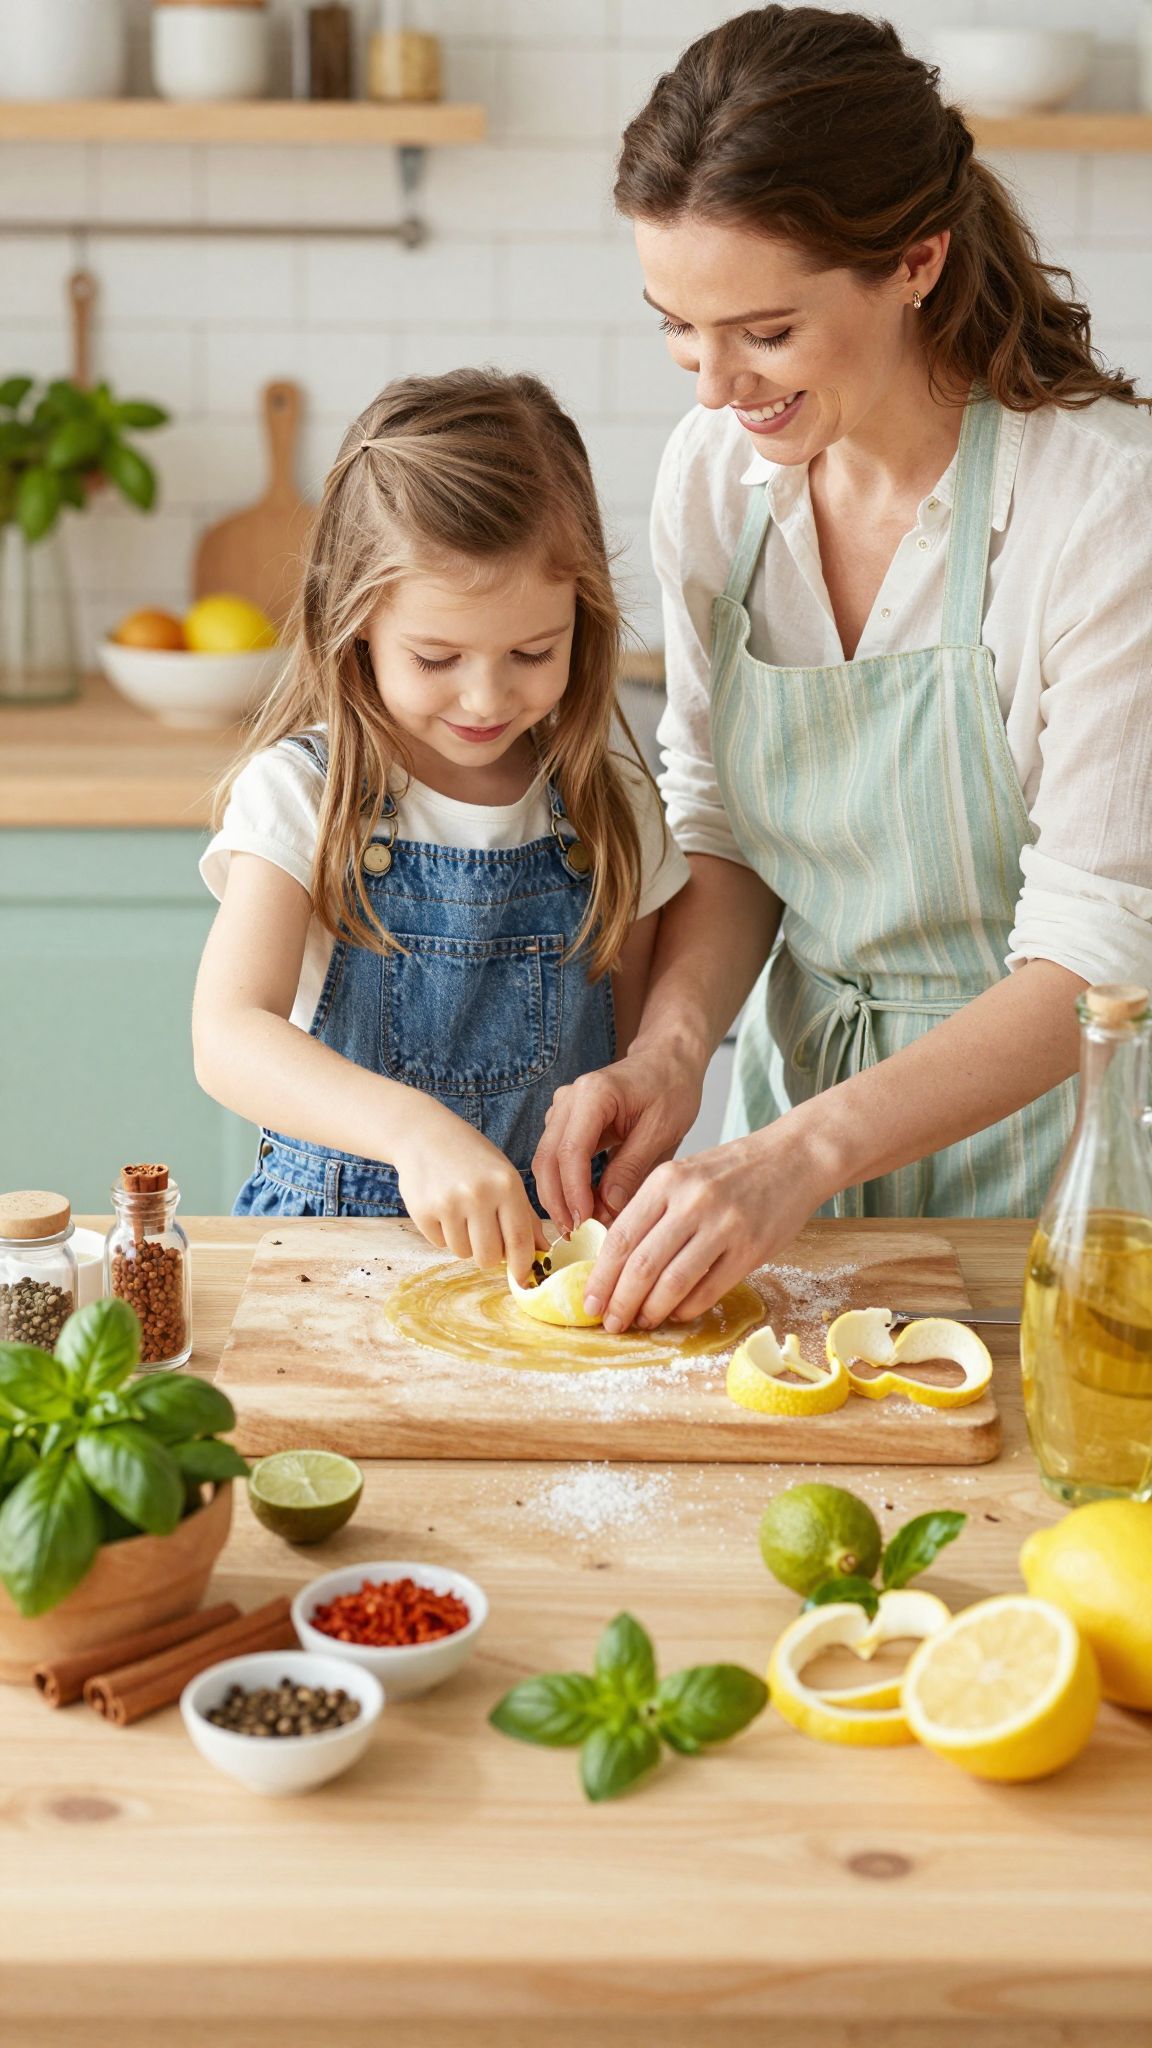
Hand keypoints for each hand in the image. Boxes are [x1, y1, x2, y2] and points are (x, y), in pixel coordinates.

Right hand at [392, 1105, 547, 1280]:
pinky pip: (440, 1244)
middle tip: (485, 1237)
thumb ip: (524, 1215)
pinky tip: (443, 1208)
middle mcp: (478, 1194)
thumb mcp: (505, 1176)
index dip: (523, 1266)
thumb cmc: (472, 1157)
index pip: (519, 1240)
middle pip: (490, 1256)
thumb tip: (542, 1252)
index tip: (523, 1279)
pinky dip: (444, 1234)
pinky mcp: (422, 1211)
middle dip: (490, 1255)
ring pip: (463, 1253)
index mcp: (506, 1184)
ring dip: (465, 1242)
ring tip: (461, 1213)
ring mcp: (448, 1203)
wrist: (424, 1134)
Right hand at [532, 1042, 705, 1234]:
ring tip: (580, 1225)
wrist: (668, 1061)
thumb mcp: (661, 1130)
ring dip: (558, 1195)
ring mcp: (563, 1108)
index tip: (584, 1221)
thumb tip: (608, 1208)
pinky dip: (564, 1183)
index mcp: (593, 1094)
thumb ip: (632, 1168)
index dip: (573, 1191)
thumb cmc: (671, 1088)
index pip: (570, 1150)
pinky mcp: (566, 1121)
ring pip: (546, 1160)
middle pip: (548, 1157)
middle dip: (558, 1200)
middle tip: (575, 1233)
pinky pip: (556, 1156)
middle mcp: (569, 1098)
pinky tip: (582, 1205)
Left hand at [581, 1117, 836, 1331]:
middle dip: (620, 1302)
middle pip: (642, 1265)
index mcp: (667, 1180)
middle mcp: (692, 1201)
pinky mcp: (751, 1248)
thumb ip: (652, 1212)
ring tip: (642, 1322)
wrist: (795, 1157)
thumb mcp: (684, 1174)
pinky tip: (676, 1313)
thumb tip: (617, 1267)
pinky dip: (686, 1308)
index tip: (590, 1302)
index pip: (621, 1237)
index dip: (601, 1277)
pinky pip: (708, 1290)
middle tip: (611, 1323)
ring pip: (673, 1282)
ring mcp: (724, 1225)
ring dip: (651, 1311)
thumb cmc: (733, 1170)